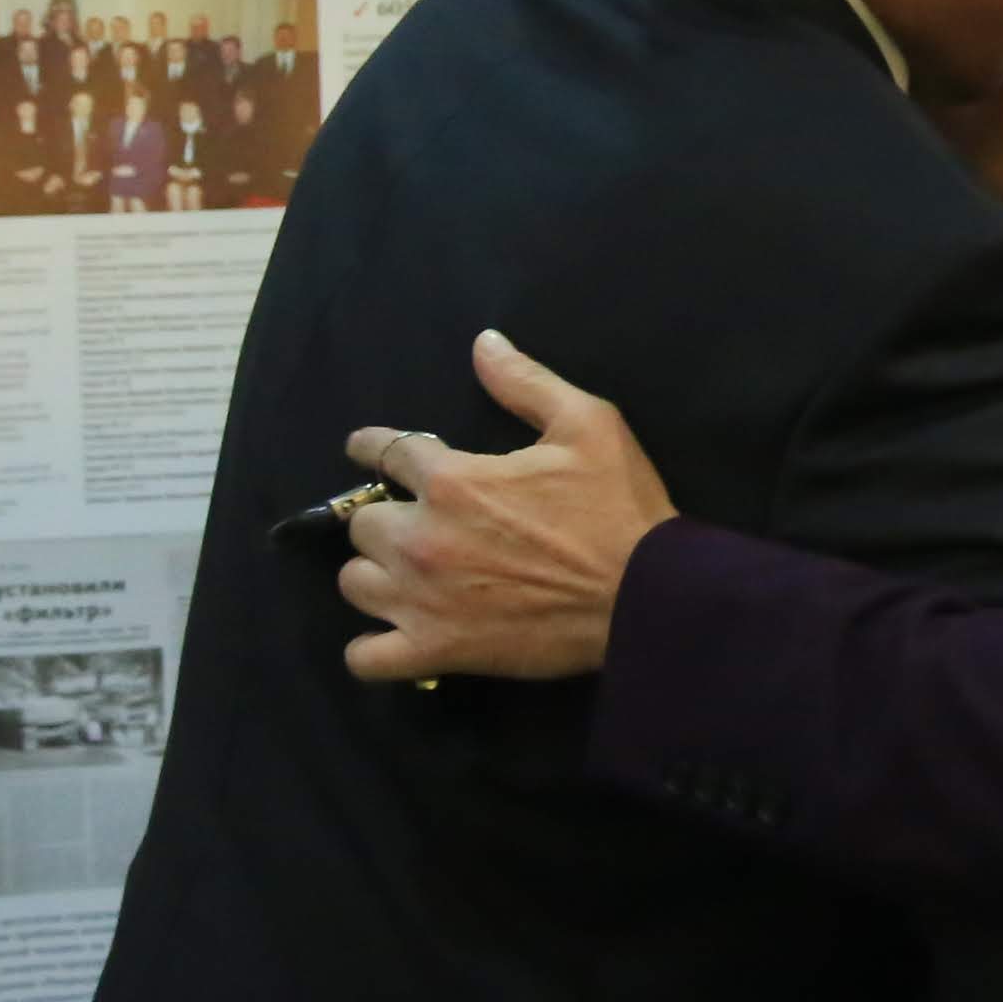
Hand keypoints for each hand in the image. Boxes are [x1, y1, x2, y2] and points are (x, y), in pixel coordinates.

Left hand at [337, 330, 675, 681]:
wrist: (646, 597)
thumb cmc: (618, 509)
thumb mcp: (587, 424)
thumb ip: (525, 382)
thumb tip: (482, 343)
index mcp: (451, 479)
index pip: (383, 452)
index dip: (372, 447)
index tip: (368, 450)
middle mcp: (421, 538)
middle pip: (362, 524)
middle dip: (386, 517)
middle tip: (418, 521)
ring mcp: (422, 600)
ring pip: (355, 585)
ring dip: (376, 576)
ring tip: (407, 575)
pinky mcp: (436, 651)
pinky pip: (367, 658)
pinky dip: (372, 649)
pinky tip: (395, 635)